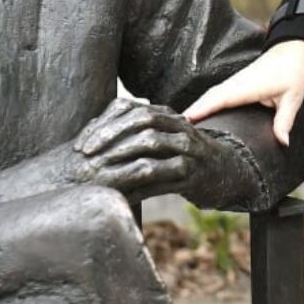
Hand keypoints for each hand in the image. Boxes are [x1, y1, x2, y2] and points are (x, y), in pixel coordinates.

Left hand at [65, 98, 247, 204]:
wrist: (222, 173)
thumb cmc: (179, 157)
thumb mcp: (159, 138)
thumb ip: (131, 132)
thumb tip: (90, 135)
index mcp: (165, 114)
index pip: (129, 108)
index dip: (103, 124)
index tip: (81, 144)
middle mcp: (178, 126)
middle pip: (141, 120)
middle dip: (110, 136)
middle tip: (87, 155)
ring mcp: (188, 148)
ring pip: (152, 143)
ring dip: (122, 156)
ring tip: (100, 171)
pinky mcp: (192, 174)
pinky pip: (161, 177)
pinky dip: (138, 186)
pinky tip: (120, 195)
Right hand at [183, 40, 303, 146]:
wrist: (293, 49)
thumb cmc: (293, 71)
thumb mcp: (293, 97)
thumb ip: (285, 120)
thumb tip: (282, 142)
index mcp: (247, 86)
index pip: (220, 99)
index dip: (202, 109)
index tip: (186, 120)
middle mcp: (236, 83)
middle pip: (209, 97)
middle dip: (192, 111)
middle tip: (175, 129)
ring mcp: (234, 82)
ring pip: (210, 95)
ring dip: (196, 107)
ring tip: (180, 125)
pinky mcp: (236, 83)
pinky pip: (215, 94)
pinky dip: (204, 103)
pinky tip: (197, 114)